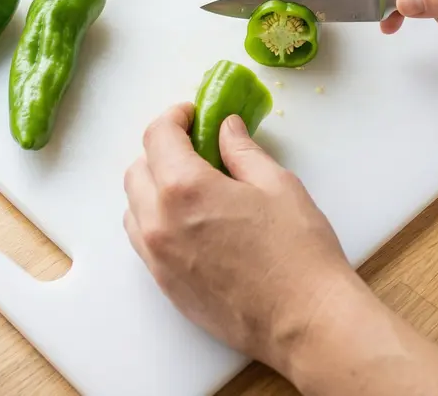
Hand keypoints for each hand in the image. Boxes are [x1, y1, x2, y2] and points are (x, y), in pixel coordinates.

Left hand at [123, 104, 355, 368]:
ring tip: (191, 186)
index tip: (191, 115)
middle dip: (161, 151)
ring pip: (134, 208)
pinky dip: (156, 221)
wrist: (304, 321)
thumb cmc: (298, 252)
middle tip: (194, 147)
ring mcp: (158, 258)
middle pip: (138, 170)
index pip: (158, 136)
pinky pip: (144, 242)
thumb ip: (242, 152)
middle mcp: (159, 222)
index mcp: (185, 188)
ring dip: (153, 188)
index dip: (174, 117)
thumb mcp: (277, 185)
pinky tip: (190, 222)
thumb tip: (225, 128)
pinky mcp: (165, 286)